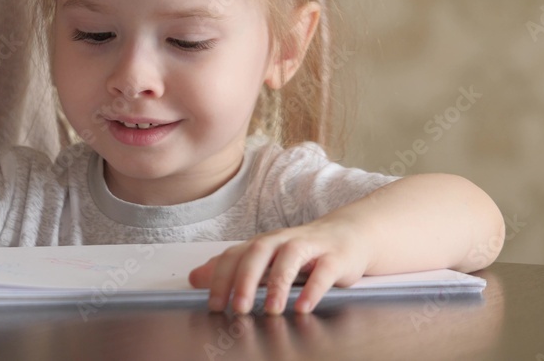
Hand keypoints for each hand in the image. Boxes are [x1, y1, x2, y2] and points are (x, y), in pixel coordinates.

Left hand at [188, 219, 370, 314]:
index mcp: (263, 243)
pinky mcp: (335, 257)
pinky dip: (313, 289)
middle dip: (246, 280)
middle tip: (239, 308)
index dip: (221, 279)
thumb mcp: (264, 258)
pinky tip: (304, 307)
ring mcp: (310, 247)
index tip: (214, 305)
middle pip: (259, 252)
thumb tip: (194, 278)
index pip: (235, 255)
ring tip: (273, 309)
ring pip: (290, 257)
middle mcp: (283, 241)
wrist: (348, 234)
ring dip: (279, 283)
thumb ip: (231, 269)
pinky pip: (324, 271)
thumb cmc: (302, 251)